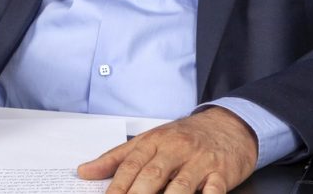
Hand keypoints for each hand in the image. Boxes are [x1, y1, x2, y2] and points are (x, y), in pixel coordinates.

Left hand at [77, 107, 257, 192]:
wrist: (229, 126)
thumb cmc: (184, 137)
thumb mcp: (149, 140)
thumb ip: (117, 158)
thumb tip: (84, 171)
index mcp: (154, 141)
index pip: (130, 165)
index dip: (116, 187)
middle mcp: (176, 148)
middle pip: (152, 176)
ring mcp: (200, 161)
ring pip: (180, 185)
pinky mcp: (222, 172)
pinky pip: (213, 190)